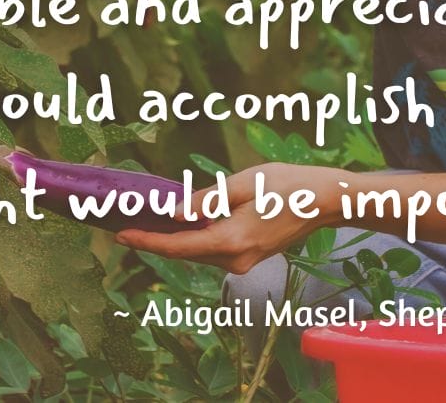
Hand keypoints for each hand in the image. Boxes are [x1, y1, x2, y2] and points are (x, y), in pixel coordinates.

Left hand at [115, 162, 348, 274]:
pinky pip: (213, 251)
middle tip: (124, 226)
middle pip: (185, 253)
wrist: (324, 201)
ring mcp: (244, 262)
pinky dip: (194, 240)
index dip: (146, 241)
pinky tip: (180, 225)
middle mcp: (235, 259)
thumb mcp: (244, 183)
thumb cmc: (287, 185)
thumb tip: (174, 213)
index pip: (178, 246)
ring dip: (173, 241)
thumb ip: (207, 200)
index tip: (121, 235)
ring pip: (198, 253)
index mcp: (231, 240)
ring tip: (144, 224)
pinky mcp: (249, 257)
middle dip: (154, 241)